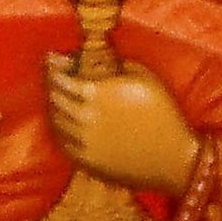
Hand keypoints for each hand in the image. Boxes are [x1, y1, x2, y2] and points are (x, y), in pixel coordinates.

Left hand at [40, 56, 201, 190]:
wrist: (171, 157)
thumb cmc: (163, 114)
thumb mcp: (146, 78)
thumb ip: (118, 65)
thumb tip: (102, 60)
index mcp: (95, 94)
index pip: (60, 78)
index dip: (53, 67)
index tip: (51, 59)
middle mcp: (82, 118)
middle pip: (53, 98)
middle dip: (51, 84)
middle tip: (53, 76)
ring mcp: (81, 142)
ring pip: (55, 120)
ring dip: (54, 106)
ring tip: (59, 96)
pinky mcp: (84, 161)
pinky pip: (62, 141)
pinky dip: (60, 128)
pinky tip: (65, 121)